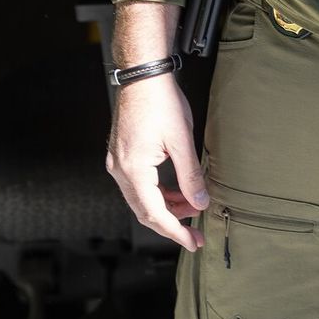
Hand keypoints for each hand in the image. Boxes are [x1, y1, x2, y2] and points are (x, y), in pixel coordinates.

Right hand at [105, 74, 207, 249]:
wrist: (143, 75)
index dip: (175, 231)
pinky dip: (158, 194)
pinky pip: (138, 186)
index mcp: (133, 169)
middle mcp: (120, 169)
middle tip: (195, 235)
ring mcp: (118, 162)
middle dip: (172, 225)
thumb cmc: (159, 101)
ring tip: (192, 209)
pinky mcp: (122, 155)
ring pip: (141, 199)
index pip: (154, 213)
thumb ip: (191, 176)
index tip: (192, 242)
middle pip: (144, 211)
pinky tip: (177, 192)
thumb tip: (200, 202)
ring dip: (166, 208)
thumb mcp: (182, 140)